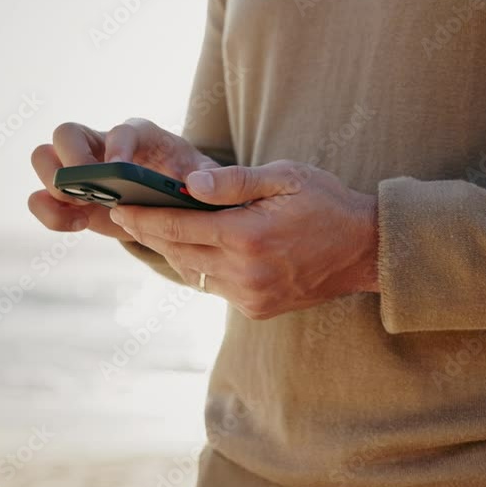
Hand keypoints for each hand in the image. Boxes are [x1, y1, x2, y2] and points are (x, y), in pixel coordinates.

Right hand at [27, 118, 219, 239]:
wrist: (180, 206)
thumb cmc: (196, 188)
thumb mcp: (212, 181)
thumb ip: (213, 181)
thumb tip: (198, 186)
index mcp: (142, 137)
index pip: (122, 131)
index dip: (118, 147)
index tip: (118, 170)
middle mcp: (104, 145)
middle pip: (66, 133)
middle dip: (71, 161)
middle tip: (87, 190)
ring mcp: (83, 169)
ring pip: (44, 158)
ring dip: (53, 185)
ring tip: (79, 213)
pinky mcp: (72, 196)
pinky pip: (44, 198)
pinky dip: (51, 212)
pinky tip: (76, 224)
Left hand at [108, 160, 379, 318]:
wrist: (367, 250)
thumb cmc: (327, 203)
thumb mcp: (284, 177)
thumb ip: (234, 181)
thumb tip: (189, 184)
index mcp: (247, 236)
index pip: (178, 226)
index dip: (144, 217)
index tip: (119, 206)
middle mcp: (244, 272)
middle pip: (178, 252)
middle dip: (150, 233)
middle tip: (126, 214)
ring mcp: (250, 296)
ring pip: (193, 273)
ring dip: (173, 252)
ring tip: (154, 230)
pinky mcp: (257, 309)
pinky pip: (214, 287)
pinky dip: (200, 267)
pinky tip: (194, 250)